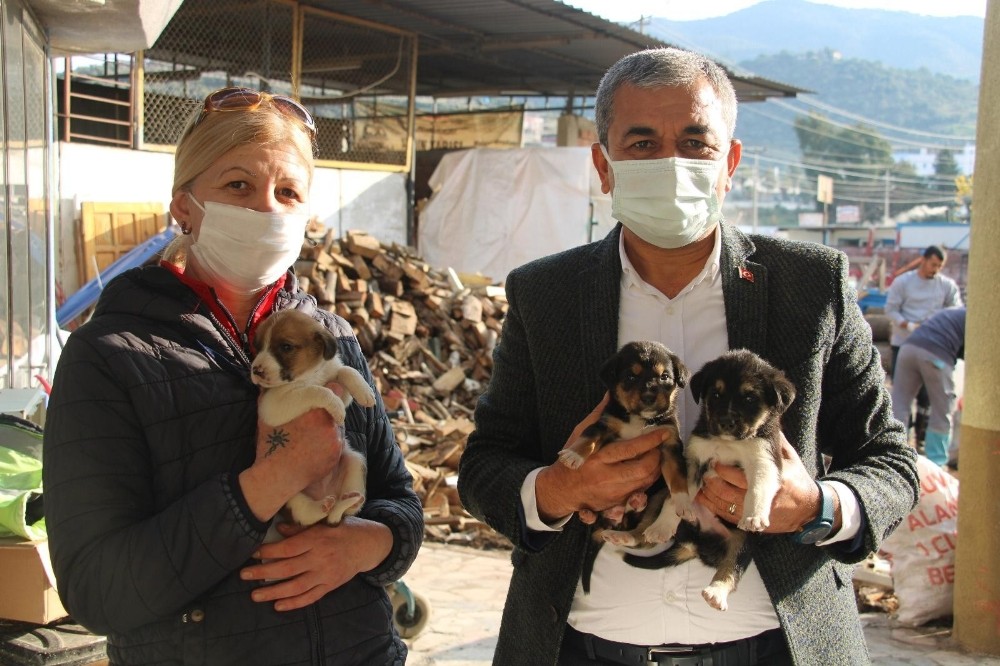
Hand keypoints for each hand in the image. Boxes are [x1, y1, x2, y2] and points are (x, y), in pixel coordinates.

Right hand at [239, 382, 347, 521]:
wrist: (277, 475)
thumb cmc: (271, 444)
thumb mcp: (267, 414)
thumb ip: (271, 395)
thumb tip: (265, 383)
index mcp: (314, 410)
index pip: (334, 392)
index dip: (330, 394)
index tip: (324, 398)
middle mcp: (329, 423)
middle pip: (336, 412)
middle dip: (328, 415)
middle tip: (313, 424)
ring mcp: (335, 440)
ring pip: (337, 429)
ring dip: (329, 431)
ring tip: (310, 439)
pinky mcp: (336, 455)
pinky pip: (337, 445)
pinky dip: (329, 446)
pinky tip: (314, 450)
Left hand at [240, 517, 392, 611]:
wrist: (369, 544)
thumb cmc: (343, 530)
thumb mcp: (323, 524)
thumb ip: (300, 529)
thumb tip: (278, 529)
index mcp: (317, 539)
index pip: (287, 548)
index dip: (268, 552)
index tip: (252, 554)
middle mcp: (320, 558)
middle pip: (287, 568)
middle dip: (263, 573)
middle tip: (244, 575)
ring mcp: (326, 574)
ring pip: (296, 586)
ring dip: (274, 592)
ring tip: (255, 595)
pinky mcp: (330, 586)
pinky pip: (310, 597)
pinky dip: (294, 603)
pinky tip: (278, 605)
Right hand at [536, 394, 663, 522]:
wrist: (560, 490)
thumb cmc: (571, 460)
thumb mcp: (580, 435)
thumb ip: (599, 416)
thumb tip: (611, 393)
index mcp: (598, 458)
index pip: (630, 449)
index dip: (651, 440)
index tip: (663, 432)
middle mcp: (607, 478)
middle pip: (644, 469)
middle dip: (658, 457)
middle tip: (660, 447)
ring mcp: (613, 494)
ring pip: (645, 483)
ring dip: (656, 470)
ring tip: (655, 457)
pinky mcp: (616, 504)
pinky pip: (640, 495)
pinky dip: (647, 483)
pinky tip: (646, 473)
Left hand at [695, 433, 823, 533]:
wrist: (810, 510)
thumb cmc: (798, 480)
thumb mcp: (790, 459)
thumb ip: (776, 443)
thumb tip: (763, 424)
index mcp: (773, 480)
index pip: (741, 476)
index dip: (724, 469)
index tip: (713, 460)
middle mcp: (764, 498)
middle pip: (729, 491)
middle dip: (712, 481)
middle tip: (703, 471)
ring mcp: (758, 513)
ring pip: (725, 505)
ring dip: (709, 495)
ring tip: (700, 484)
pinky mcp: (754, 525)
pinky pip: (728, 516)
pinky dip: (714, 508)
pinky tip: (704, 499)